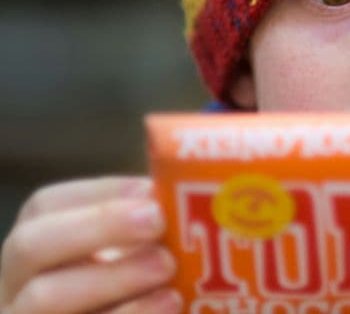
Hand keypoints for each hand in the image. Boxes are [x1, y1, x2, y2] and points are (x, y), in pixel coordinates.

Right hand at [0, 177, 182, 312]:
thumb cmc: (129, 308)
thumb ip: (145, 244)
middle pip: (32, 245)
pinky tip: (168, 307)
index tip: (150, 190)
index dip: (97, 194)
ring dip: (110, 277)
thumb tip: (188, 200)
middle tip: (157, 220)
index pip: (44, 208)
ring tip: (168, 268)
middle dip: (98, 225)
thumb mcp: (127, 275)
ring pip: (44, 297)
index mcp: (35, 258)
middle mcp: (14, 293)